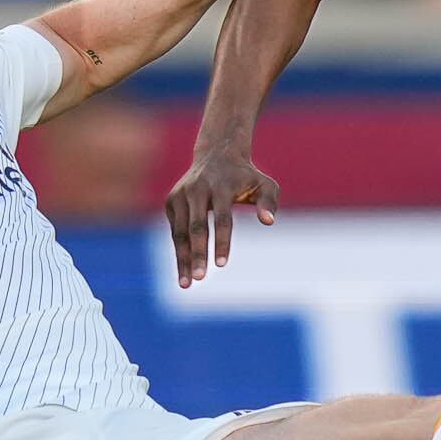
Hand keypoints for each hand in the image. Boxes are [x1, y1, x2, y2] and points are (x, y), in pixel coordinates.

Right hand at [165, 142, 279, 286]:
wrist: (217, 154)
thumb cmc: (246, 176)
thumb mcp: (265, 184)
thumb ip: (269, 202)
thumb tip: (268, 222)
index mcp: (221, 186)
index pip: (222, 218)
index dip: (222, 242)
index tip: (222, 265)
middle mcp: (197, 190)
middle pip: (196, 227)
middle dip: (197, 254)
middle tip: (200, 279)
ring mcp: (181, 195)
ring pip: (179, 232)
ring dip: (182, 259)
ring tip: (186, 284)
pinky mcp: (171, 201)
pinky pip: (175, 231)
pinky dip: (179, 251)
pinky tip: (184, 270)